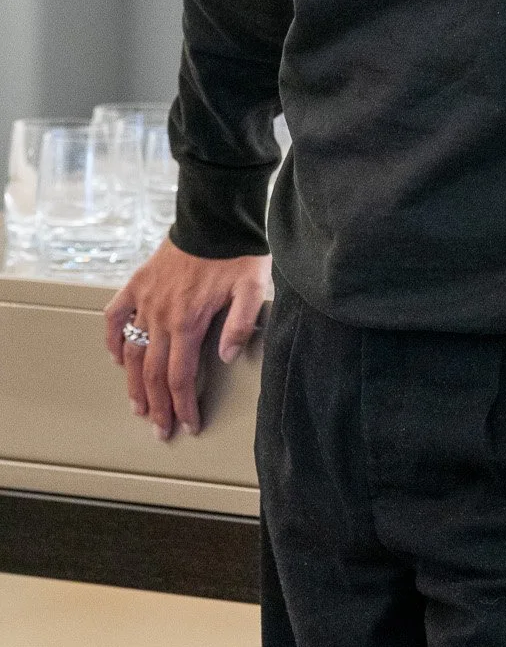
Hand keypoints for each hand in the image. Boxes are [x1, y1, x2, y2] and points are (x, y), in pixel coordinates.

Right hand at [104, 240, 271, 441]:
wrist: (215, 216)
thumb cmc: (237, 252)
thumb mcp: (252, 287)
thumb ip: (241, 324)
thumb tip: (226, 357)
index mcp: (188, 321)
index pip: (180, 376)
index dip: (183, 405)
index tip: (187, 425)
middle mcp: (161, 315)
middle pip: (153, 373)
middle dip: (158, 406)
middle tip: (160, 430)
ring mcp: (145, 299)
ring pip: (132, 352)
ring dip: (133, 384)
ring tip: (138, 407)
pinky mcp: (137, 283)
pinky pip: (115, 316)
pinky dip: (112, 339)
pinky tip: (116, 357)